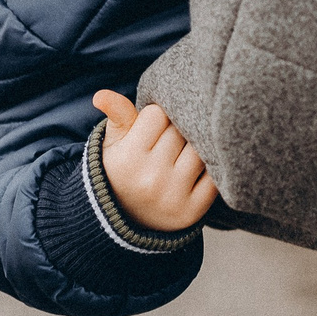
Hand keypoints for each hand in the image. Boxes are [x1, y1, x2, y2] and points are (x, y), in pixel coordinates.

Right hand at [94, 91, 217, 233]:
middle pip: (180, 130)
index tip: (152, 127)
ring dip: (195, 147)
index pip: (158, 114)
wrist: (124, 220)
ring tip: (182, 154)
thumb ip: (115, 115)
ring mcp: (173, 196)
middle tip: (169, 141)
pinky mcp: (193, 211)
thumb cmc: (120, 170)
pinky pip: (214, 177)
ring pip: (201, 150)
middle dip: (176, 129)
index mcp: (128, 158)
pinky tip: (195, 171)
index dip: (156, 117)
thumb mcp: (112, 143)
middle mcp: (151, 178)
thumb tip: (101, 95)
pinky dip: (210, 169)